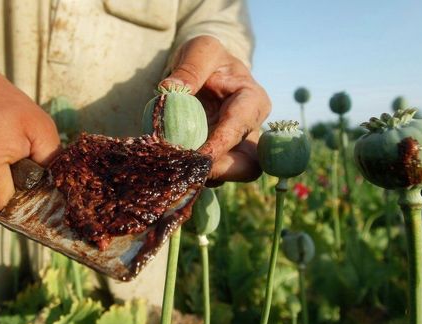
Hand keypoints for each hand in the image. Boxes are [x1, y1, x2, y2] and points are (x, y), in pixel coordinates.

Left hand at [161, 36, 270, 185]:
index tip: (196, 156)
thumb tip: (170, 90)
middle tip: (189, 171)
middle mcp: (249, 130)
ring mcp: (233, 149)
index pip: (240, 127)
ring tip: (173, 169)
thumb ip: (190, 67)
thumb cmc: (206, 58)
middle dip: (221, 171)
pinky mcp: (215, 159)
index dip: (220, 144)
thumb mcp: (201, 50)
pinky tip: (168, 167)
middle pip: (248, 165)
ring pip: (227, 176)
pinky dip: (188, 174)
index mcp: (253, 101)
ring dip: (200, 176)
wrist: (199, 72)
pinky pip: (206, 175)